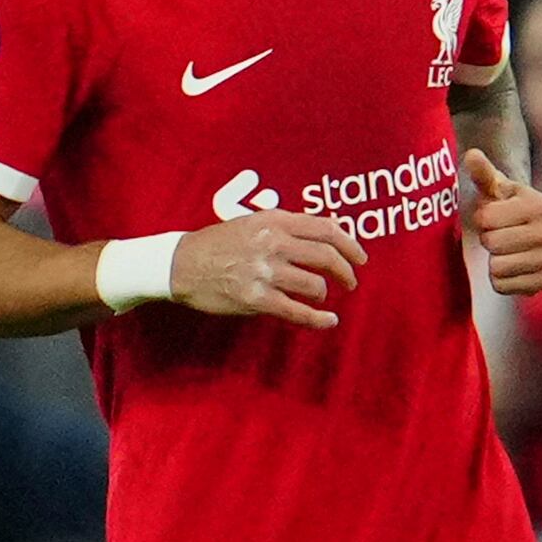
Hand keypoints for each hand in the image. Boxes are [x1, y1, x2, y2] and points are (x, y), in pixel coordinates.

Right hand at [174, 207, 366, 329]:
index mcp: (274, 221)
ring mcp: (264, 272)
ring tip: (321, 295)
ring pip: (315, 285)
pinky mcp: (255, 298)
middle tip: (350, 281)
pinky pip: (297, 311)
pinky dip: (318, 319)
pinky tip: (329, 321)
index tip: (361, 257)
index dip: (351, 244)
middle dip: (346, 271)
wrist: (180, 263)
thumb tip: (335, 224)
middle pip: (326, 257)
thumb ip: (292, 224)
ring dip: (324, 293)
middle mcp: (272, 243)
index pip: (326, 229)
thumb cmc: (220, 242)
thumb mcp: (255, 221)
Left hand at [461, 149, 541, 299]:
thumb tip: (471, 154)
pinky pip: (504, 286)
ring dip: (493, 260)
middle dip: (487, 239)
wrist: (526, 231)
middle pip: (492, 243)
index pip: (486, 218)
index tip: (493, 216)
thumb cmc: (505, 206)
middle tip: (499, 234)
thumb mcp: (494, 187)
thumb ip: (482, 172)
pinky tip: (510, 266)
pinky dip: (499, 279)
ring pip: (497, 267)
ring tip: (505, 250)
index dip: (481, 218)